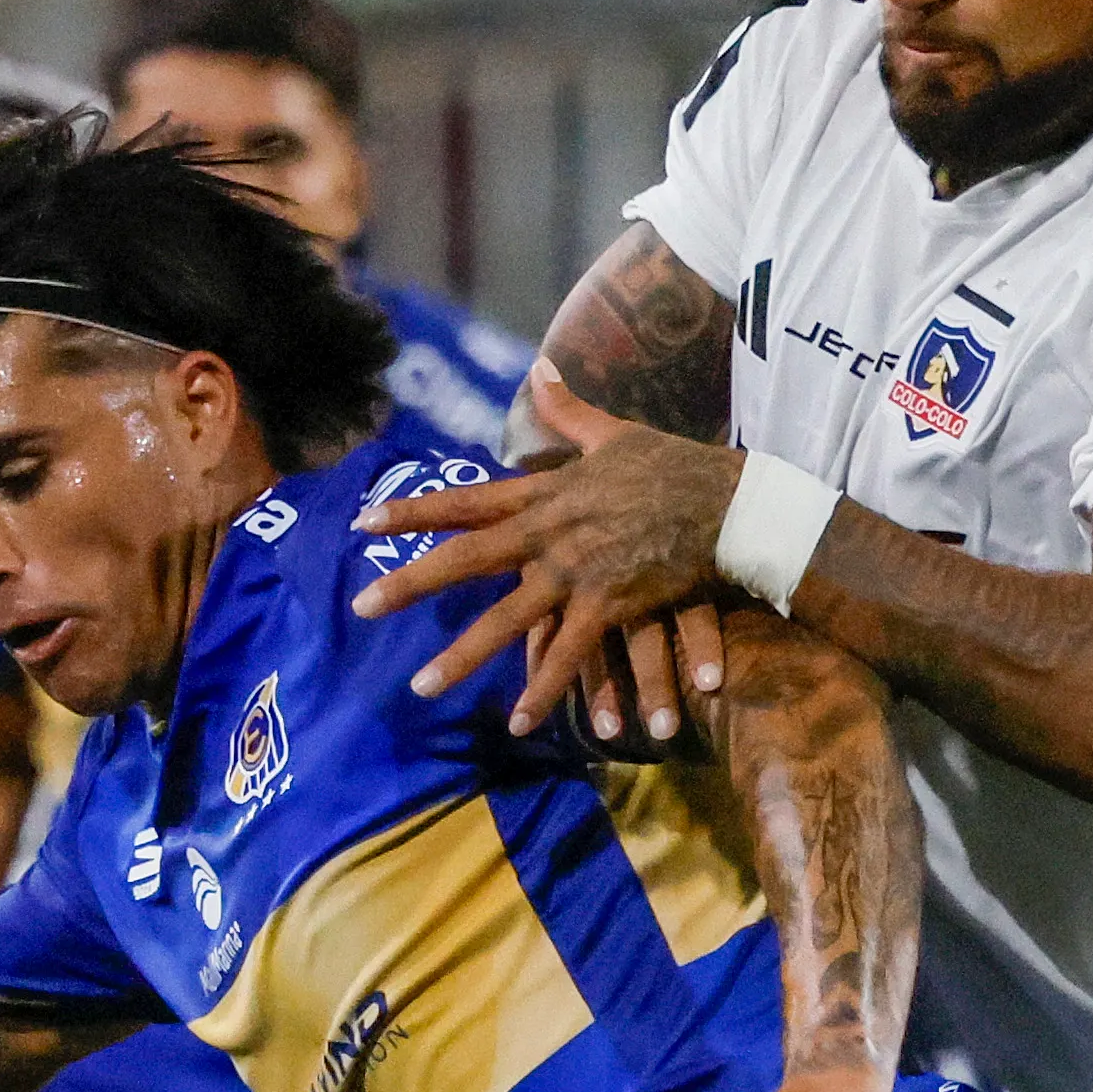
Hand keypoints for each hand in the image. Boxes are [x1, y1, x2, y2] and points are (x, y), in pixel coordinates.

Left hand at [359, 374, 749, 736]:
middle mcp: (550, 532)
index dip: (414, 511)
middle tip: (362, 605)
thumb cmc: (676, 466)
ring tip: (421, 686)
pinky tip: (517, 722)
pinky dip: (543, 689)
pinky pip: (567, 654)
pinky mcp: (609, 605)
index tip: (366, 523)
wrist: (730, 502)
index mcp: (546, 492)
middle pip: (468, 559)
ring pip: (507, 619)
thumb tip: (539, 369)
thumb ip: (569, 410)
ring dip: (463, 655)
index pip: (466, 501)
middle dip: (412, 582)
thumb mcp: (616, 431)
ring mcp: (577, 571)